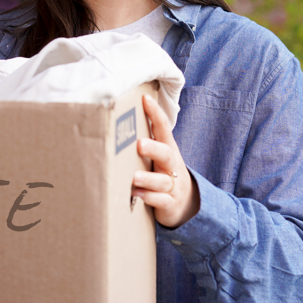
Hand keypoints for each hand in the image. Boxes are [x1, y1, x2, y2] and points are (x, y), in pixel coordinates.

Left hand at [133, 94, 199, 228]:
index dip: (156, 113)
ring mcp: (172, 185)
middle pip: (166, 154)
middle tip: (140, 144)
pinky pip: (161, 201)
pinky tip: (137, 195)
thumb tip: (117, 117)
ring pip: (163, 181)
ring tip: (133, 177)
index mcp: (168, 149)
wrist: (185, 203)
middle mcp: (172, 166)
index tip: (144, 99)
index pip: (164, 128)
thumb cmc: (163, 173)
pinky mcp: (169, 203)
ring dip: (148, 178)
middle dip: (154, 148)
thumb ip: (145, 140)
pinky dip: (149, 198)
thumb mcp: (159, 156)